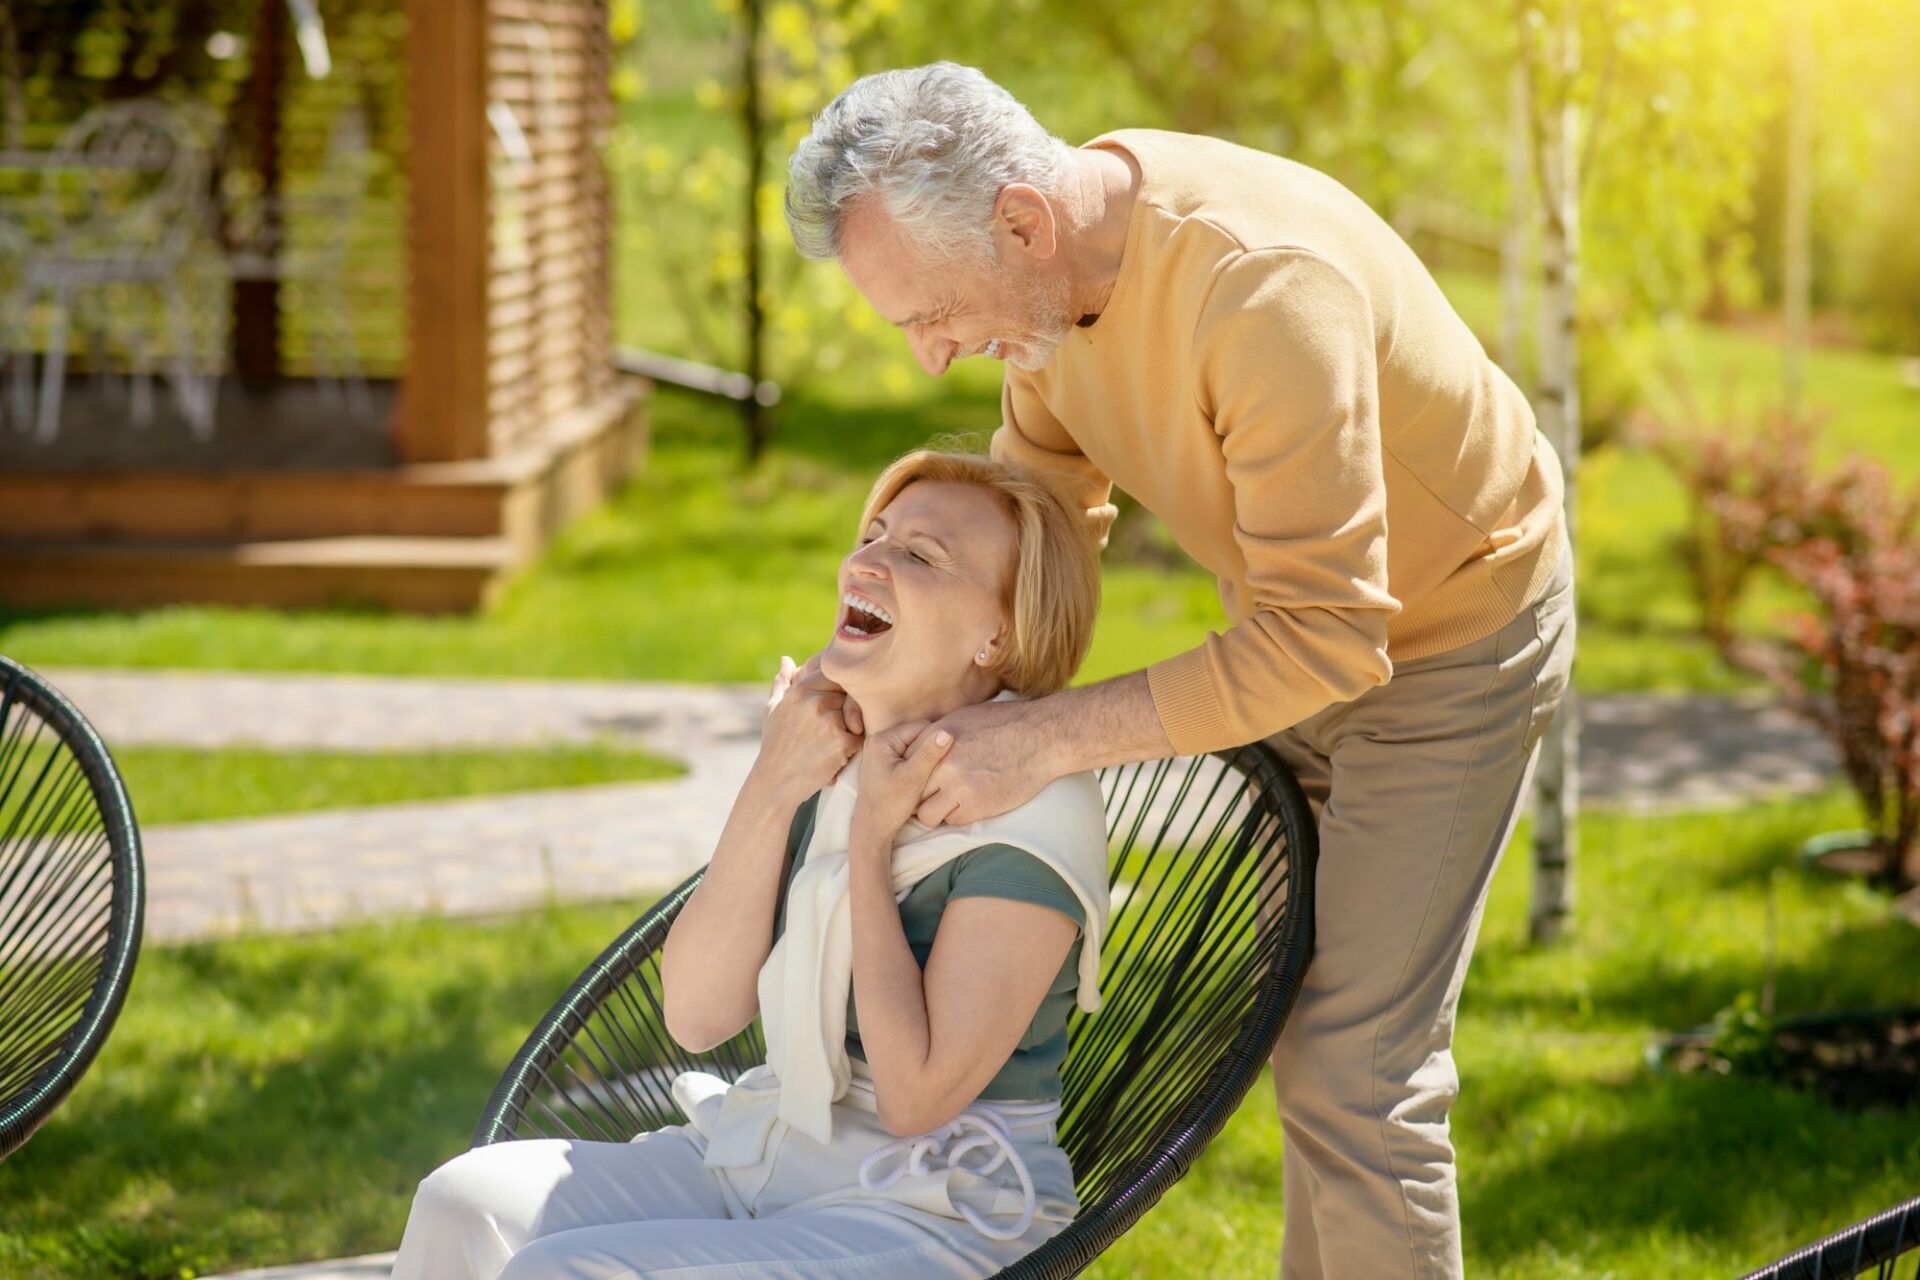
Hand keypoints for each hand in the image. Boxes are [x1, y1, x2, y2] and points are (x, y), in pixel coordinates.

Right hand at [752, 653, 861, 801]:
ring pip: (857, 712)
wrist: (776, 783)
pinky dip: (853, 745)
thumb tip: (786, 660)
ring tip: (833, 741)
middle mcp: (815, 700)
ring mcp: (830, 719)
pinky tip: (837, 755)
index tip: (837, 699)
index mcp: (800, 688)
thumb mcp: (773, 711)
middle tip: (837, 724)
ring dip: (852, 725)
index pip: (835, 672)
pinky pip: (862, 734)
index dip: (840, 686)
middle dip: (848, 706)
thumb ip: (782, 683)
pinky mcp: (843, 741)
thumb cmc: (775, 746)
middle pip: (850, 691)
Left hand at [852, 719, 954, 846]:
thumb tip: (947, 732)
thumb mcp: (913, 778)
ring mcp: (882, 751)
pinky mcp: (885, 762)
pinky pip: (909, 755)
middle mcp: (879, 740)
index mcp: (883, 739)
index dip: (937, 742)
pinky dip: (918, 764)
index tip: (949, 757)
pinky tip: (925, 777)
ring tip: (933, 773)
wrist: (873, 827)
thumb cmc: (891, 804)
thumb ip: (929, 754)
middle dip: (931, 749)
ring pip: (914, 746)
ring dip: (926, 758)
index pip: (921, 728)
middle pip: (917, 736)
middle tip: (942, 766)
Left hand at [915, 699, 1055, 826]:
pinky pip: (952, 820)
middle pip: (912, 792)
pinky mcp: (975, 806)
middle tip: (933, 795)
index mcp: (936, 738)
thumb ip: (939, 734)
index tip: (922, 778)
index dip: (913, 772)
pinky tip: (971, 804)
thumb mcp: (965, 717)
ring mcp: (957, 786)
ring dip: (937, 811)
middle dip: (920, 795)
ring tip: (951, 803)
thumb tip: (923, 745)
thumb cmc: (1007, 723)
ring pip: (927, 814)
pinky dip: (958, 815)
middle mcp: (941, 763)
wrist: (1041, 737)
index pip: (906, 763)